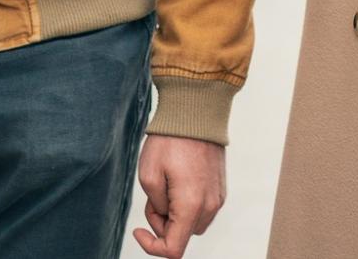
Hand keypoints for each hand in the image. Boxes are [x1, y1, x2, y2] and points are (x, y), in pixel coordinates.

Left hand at [134, 134, 226, 257]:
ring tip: (166, 185)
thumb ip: (156, 208)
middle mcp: (210, 206)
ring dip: (175, 214)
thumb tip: (165, 216)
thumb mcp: (149, 176)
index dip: (152, 246)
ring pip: (191, 224)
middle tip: (153, 195)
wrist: (196, 112)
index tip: (138, 230)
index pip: (173, 250)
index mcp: (191, 206)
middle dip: (162, 224)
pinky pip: (201, 209)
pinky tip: (178, 181)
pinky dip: (186, 204)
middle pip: (182, 235)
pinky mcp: (220, 188)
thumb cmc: (170, 141)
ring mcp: (218, 197)